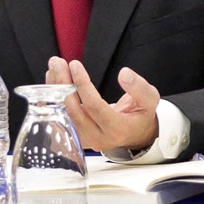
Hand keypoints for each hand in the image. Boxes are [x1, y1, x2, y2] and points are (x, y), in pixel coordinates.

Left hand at [46, 57, 160, 153]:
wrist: (135, 134)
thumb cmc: (141, 115)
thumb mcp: (150, 99)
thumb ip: (139, 87)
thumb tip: (124, 73)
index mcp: (117, 129)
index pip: (95, 106)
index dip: (83, 85)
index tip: (75, 65)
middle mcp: (98, 138)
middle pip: (75, 111)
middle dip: (64, 85)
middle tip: (58, 63)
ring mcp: (85, 140)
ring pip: (64, 114)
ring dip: (56, 90)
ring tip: (54, 68)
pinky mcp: (77, 137)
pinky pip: (62, 117)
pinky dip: (55, 98)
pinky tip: (53, 82)